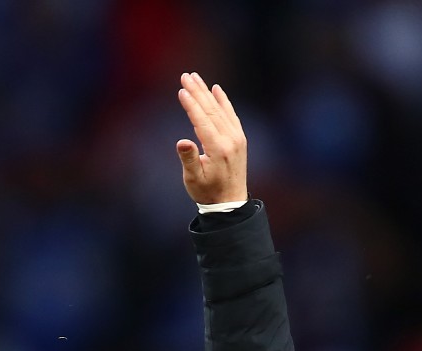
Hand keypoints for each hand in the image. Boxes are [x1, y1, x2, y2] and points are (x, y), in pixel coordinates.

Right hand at [174, 72, 247, 204]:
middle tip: (186, 75)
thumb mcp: (193, 179)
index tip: (181, 90)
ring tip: (196, 78)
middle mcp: (230, 140)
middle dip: (197, 91)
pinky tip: (216, 89)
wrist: (230, 203)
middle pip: (211, 110)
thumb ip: (189, 159)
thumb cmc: (207, 192)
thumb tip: (181, 142)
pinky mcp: (239, 138)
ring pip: (220, 109)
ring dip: (207, 92)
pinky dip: (223, 101)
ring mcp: (237, 138)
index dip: (191, 104)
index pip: (202, 120)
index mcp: (218, 149)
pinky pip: (231, 114)